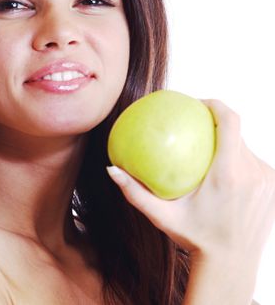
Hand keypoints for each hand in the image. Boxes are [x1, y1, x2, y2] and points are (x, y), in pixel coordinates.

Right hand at [107, 99, 274, 262]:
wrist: (231, 266)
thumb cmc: (195, 239)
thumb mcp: (162, 216)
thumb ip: (135, 192)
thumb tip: (112, 170)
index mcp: (228, 175)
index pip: (229, 122)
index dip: (216, 104)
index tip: (199, 103)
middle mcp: (252, 173)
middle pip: (236, 133)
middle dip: (216, 127)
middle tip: (196, 129)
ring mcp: (267, 181)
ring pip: (245, 148)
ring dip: (226, 145)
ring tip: (207, 152)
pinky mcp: (273, 188)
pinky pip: (253, 163)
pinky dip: (237, 161)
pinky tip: (221, 174)